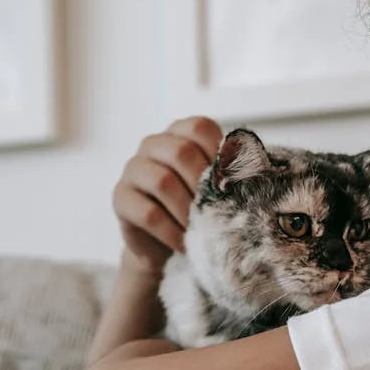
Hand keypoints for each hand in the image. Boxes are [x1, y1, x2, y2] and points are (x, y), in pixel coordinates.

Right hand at [113, 117, 222, 273]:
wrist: (166, 241)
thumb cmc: (198, 205)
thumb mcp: (215, 185)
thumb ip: (227, 172)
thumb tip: (250, 173)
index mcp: (180, 132)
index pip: (200, 128)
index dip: (219, 153)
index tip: (232, 182)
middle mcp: (152, 144)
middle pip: (181, 152)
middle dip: (204, 185)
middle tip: (219, 209)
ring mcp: (133, 168)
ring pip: (162, 182)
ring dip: (188, 210)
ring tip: (202, 229)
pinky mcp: (120, 197)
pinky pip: (148, 213)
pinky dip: (172, 231)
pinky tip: (185, 242)